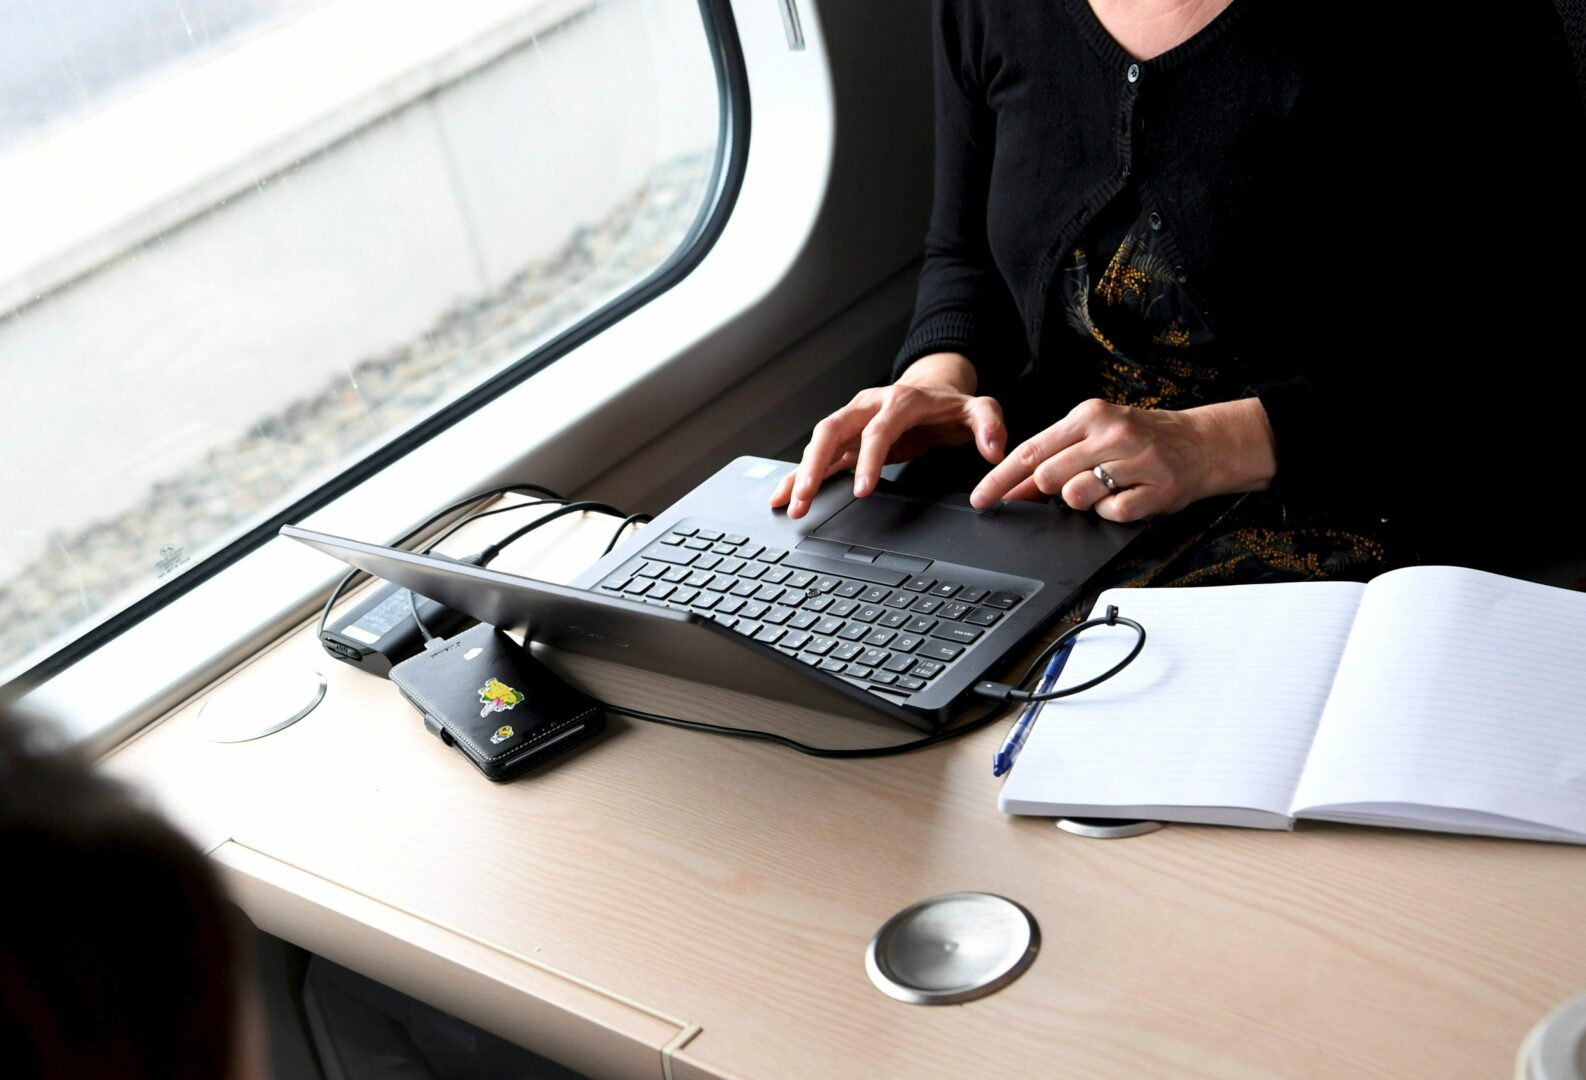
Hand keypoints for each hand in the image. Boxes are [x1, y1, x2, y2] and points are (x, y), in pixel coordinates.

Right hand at [770, 353, 1006, 518]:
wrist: (933, 386)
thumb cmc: (951, 404)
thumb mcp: (979, 408)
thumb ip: (989, 425)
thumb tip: (994, 450)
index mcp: (899, 401)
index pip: (878, 430)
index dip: (868, 459)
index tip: (862, 489)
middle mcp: (868, 405)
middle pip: (832, 430)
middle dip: (815, 465)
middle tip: (806, 498)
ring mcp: (853, 420)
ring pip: (819, 442)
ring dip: (802, 473)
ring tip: (789, 505)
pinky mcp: (846, 437)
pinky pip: (819, 455)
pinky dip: (799, 474)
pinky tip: (784, 495)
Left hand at [969, 397, 1277, 521]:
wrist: (1203, 444)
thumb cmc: (1142, 439)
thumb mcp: (1096, 433)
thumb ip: (1055, 455)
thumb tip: (1012, 488)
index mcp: (1089, 415)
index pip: (1031, 452)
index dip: (1000, 480)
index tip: (981, 499)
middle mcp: (1111, 433)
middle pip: (1048, 477)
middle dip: (1048, 492)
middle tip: (1071, 486)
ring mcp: (1136, 461)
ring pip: (1077, 497)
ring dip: (1085, 501)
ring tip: (1108, 486)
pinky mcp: (1156, 489)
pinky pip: (1112, 514)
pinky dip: (1113, 511)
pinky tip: (1129, 494)